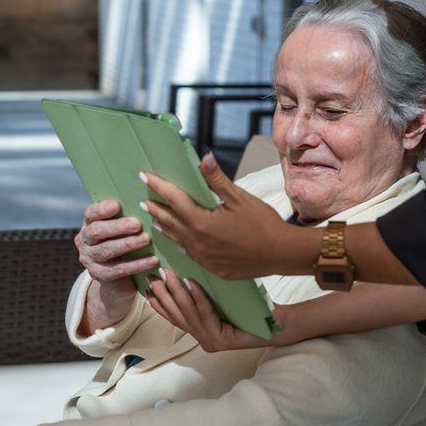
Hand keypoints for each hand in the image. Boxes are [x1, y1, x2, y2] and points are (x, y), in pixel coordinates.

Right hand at [76, 199, 158, 329]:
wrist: (118, 278)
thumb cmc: (124, 241)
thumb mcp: (122, 228)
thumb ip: (127, 215)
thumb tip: (146, 203)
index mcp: (89, 223)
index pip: (91, 213)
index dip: (102, 209)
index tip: (117, 205)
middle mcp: (85, 241)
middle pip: (97, 231)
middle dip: (117, 227)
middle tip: (136, 224)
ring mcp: (90, 260)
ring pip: (107, 250)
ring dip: (128, 244)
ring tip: (146, 239)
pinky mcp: (100, 275)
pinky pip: (119, 269)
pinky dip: (137, 264)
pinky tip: (152, 260)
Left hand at [143, 154, 303, 278]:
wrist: (281, 254)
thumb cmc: (263, 223)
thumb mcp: (239, 198)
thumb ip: (217, 179)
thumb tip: (204, 158)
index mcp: (202, 223)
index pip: (173, 200)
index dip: (158, 186)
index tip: (145, 177)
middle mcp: (197, 243)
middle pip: (170, 221)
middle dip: (156, 208)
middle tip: (144, 200)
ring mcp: (203, 258)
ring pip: (177, 240)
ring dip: (165, 227)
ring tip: (155, 219)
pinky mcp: (212, 268)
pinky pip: (189, 254)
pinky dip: (181, 243)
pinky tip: (180, 241)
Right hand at [146, 268, 272, 350]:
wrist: (277, 323)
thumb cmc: (251, 310)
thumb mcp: (221, 299)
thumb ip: (203, 295)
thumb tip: (184, 273)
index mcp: (201, 332)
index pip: (174, 317)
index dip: (159, 303)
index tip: (146, 287)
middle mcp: (204, 340)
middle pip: (177, 316)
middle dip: (163, 295)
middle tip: (153, 277)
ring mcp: (212, 342)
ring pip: (189, 315)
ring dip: (177, 294)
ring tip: (169, 275)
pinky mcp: (222, 341)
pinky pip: (206, 316)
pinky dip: (198, 299)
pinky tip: (192, 284)